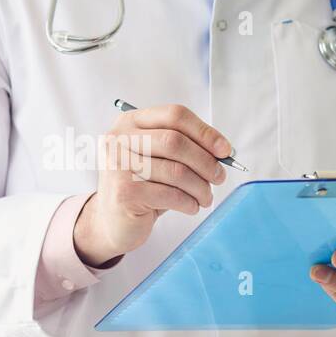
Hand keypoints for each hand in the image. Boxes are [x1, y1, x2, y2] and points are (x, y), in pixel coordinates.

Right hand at [74, 104, 230, 266]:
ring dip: (200, 187)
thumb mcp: (159, 159)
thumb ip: (184, 147)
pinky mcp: (124, 192)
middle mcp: (119, 139)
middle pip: (176, 141)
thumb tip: (223, 149)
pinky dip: (189, 202)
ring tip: (205, 197)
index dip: (204, 131)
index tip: (224, 150)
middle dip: (205, 161)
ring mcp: (118, 165)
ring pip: (176, 171)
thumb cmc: (142, 187)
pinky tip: (191, 206)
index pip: (174, 115)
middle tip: (219, 177)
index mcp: (130, 122)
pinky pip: (171, 194)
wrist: (111, 221)